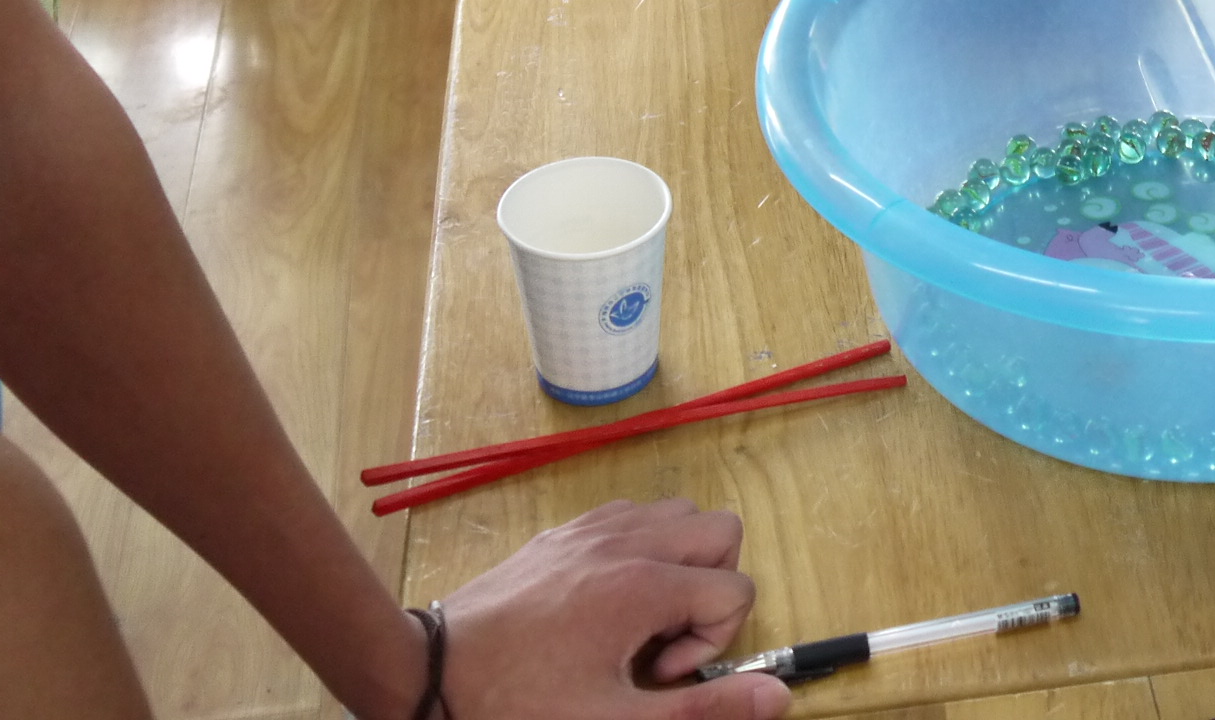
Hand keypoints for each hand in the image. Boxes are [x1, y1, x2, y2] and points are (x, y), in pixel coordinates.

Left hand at [434, 498, 787, 718]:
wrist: (435, 672)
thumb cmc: (522, 701)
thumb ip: (704, 708)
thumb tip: (779, 695)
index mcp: (644, 584)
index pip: (736, 590)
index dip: (713, 643)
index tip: (659, 675)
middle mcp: (627, 540)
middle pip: (720, 532)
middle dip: (711, 588)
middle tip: (664, 639)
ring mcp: (594, 527)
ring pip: (678, 514)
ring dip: (679, 563)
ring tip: (639, 620)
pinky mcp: (566, 529)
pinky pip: (632, 514)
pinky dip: (641, 548)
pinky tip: (607, 601)